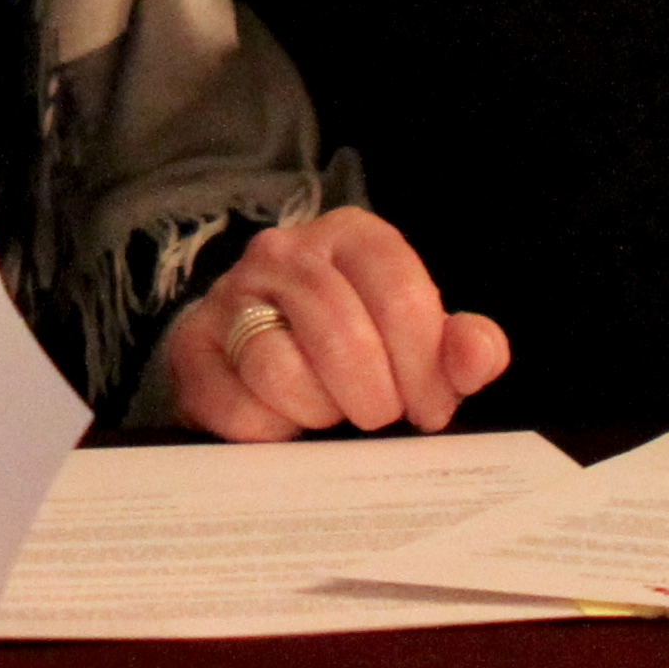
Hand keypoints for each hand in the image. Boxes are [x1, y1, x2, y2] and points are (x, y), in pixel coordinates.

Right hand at [161, 210, 510, 441]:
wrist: (253, 354)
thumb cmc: (353, 346)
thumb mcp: (416, 341)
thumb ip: (461, 348)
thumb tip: (477, 356)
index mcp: (350, 236)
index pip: (401, 294)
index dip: (425, 366)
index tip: (428, 408)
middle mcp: (283, 252)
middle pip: (342, 335)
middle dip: (375, 397)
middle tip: (379, 416)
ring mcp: (229, 297)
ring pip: (281, 370)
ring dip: (319, 412)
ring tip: (329, 413)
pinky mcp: (191, 348)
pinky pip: (237, 407)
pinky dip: (272, 432)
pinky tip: (285, 422)